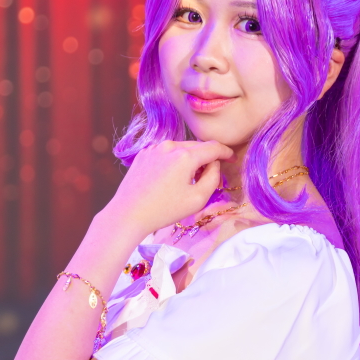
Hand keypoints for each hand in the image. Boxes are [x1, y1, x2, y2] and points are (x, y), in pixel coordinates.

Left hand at [104, 140, 234, 240]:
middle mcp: (170, 146)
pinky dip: (174, 161)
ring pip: (181, 149)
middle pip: (197, 147)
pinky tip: (171, 178)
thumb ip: (213, 177)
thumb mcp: (198, 198)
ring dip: (190, 159)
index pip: (213, 147)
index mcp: (186, 156)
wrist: (128, 213)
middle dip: (207, 158)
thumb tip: (214, 164)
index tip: (231, 158)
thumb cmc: (165, 210)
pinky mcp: (143, 154)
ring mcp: (154, 149)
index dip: (225, 152)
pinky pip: (166, 153)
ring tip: (189, 179)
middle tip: (210, 175)